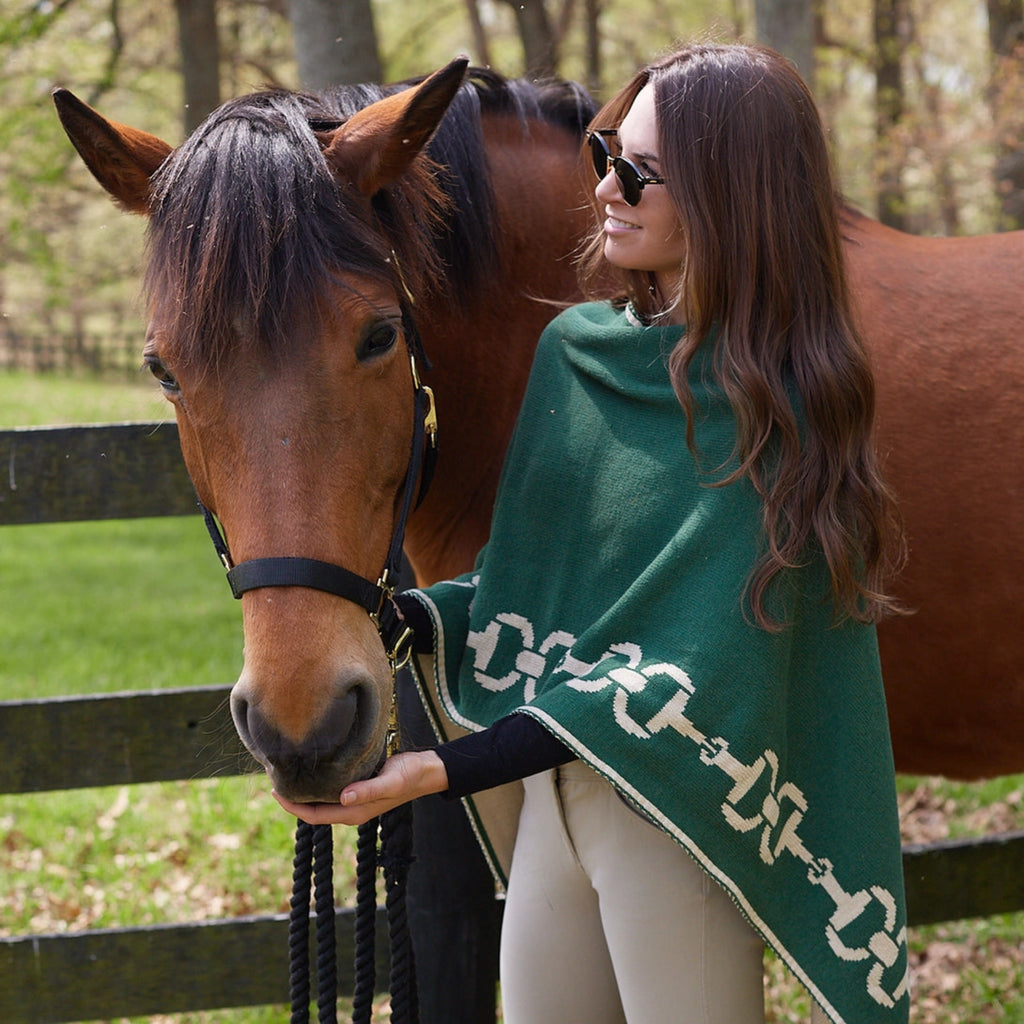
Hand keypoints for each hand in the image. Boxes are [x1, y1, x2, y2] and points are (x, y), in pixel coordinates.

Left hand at [272, 750, 448, 825]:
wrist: (426, 770)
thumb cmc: (409, 774)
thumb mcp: (390, 781)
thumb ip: (368, 790)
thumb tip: (343, 797)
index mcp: (353, 812)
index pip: (313, 815)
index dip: (291, 806)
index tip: (274, 790)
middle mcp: (350, 808)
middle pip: (312, 810)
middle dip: (291, 799)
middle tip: (274, 777)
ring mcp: (353, 799)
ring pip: (320, 800)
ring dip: (302, 790)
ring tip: (286, 772)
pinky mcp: (357, 788)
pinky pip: (329, 790)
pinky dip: (315, 782)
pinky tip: (310, 767)